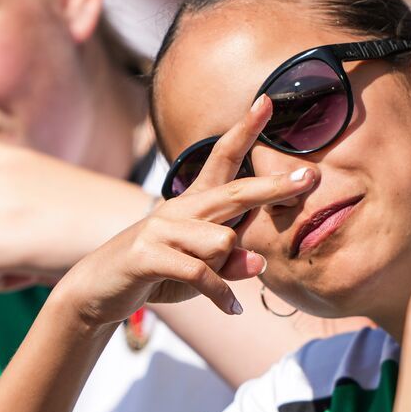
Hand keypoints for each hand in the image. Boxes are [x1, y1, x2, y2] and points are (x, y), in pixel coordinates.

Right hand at [52, 95, 311, 332]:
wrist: (100, 289)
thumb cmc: (157, 274)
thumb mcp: (200, 271)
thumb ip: (230, 263)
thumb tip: (259, 264)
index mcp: (194, 203)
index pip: (222, 158)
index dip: (245, 130)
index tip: (267, 101)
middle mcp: (179, 207)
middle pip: (235, 191)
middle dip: (273, 187)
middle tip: (310, 178)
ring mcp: (161, 229)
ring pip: (221, 240)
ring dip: (226, 269)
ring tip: (221, 292)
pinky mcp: (148, 255)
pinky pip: (200, 272)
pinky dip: (219, 295)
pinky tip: (232, 309)